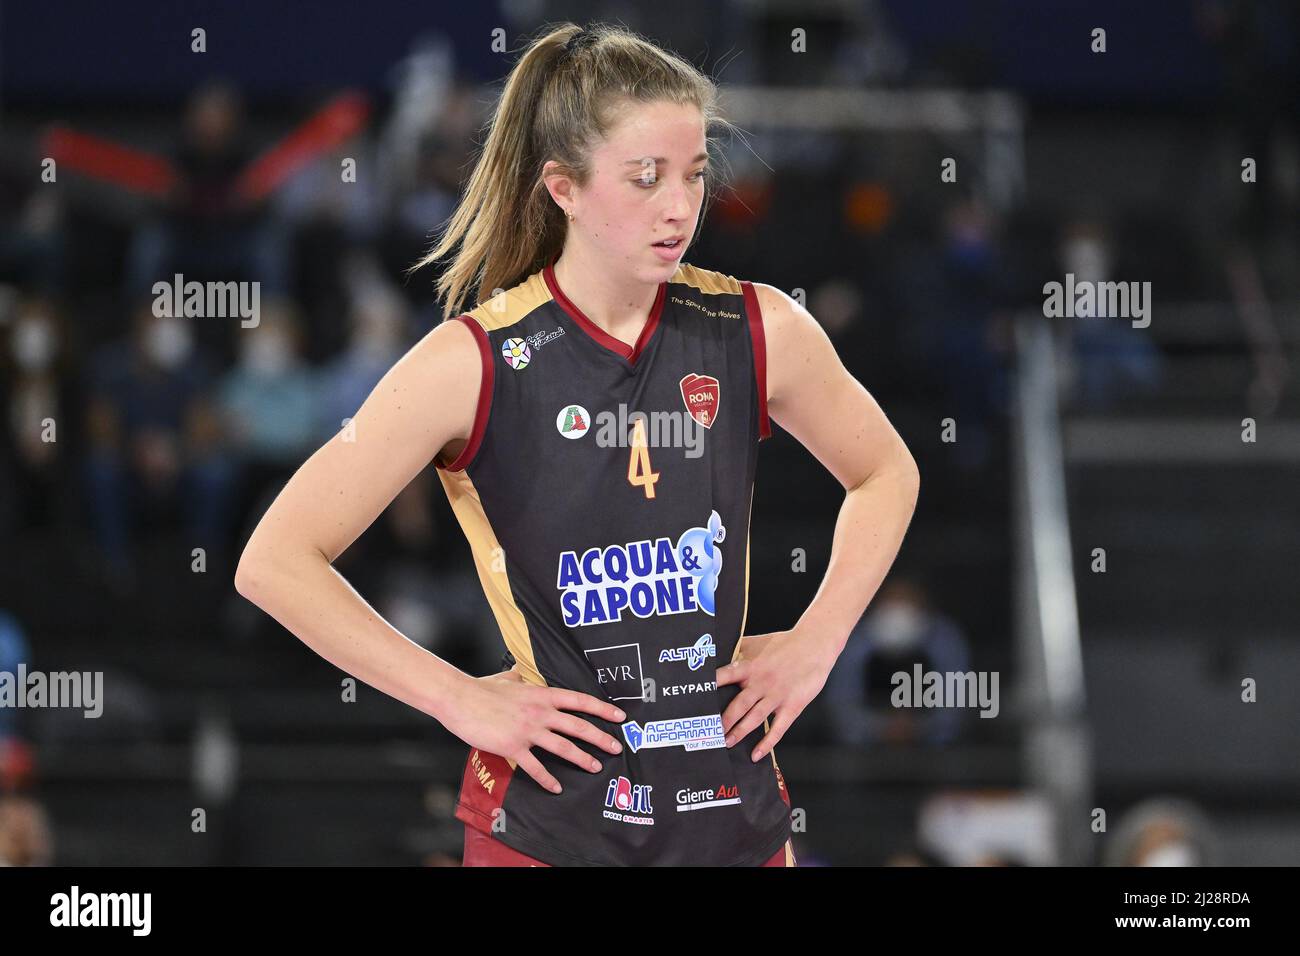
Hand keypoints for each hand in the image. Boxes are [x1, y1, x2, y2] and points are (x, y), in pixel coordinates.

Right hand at [442, 666, 625, 794]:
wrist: (460, 698)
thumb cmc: (481, 688)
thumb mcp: (506, 677)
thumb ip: (519, 675)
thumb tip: (521, 668)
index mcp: (541, 694)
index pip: (579, 700)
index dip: (602, 708)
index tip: (619, 716)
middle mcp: (540, 712)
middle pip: (578, 726)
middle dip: (600, 737)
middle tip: (616, 747)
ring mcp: (527, 730)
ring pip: (563, 746)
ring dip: (582, 758)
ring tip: (595, 767)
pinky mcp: (513, 747)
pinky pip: (535, 767)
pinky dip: (548, 779)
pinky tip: (557, 787)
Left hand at [715, 629, 835, 761]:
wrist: (814, 645)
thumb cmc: (784, 643)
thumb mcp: (757, 643)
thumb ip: (737, 651)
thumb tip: (715, 653)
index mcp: (749, 666)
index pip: (724, 676)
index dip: (709, 687)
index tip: (696, 699)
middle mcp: (760, 682)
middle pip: (738, 705)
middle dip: (723, 721)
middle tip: (709, 734)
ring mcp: (776, 696)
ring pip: (754, 718)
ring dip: (739, 732)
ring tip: (726, 743)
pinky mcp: (792, 706)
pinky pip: (777, 729)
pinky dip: (766, 743)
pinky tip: (756, 754)